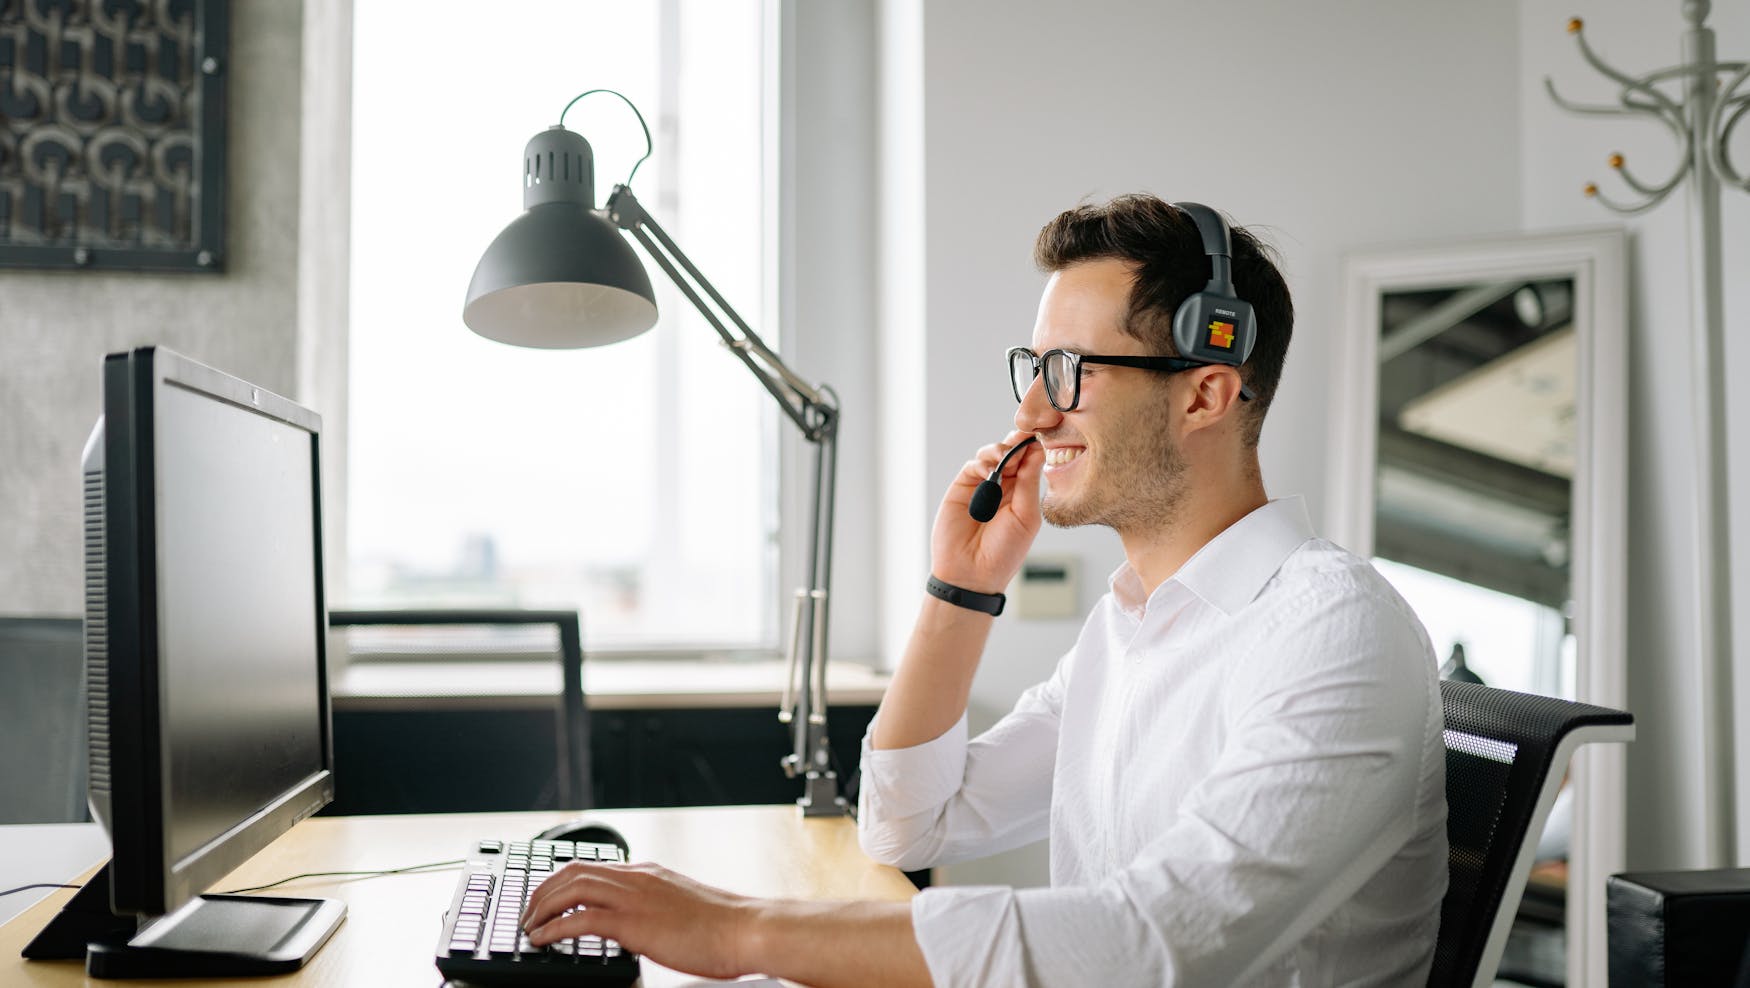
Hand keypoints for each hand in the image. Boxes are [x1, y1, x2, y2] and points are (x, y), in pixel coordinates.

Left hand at [523, 861, 755, 980]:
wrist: (746, 929)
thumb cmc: (722, 926)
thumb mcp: (681, 906)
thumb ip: (655, 907)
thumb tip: (638, 923)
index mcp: (647, 874)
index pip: (590, 866)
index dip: (559, 881)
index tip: (544, 898)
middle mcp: (637, 878)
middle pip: (572, 871)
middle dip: (542, 892)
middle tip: (527, 914)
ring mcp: (635, 898)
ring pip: (571, 888)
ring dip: (541, 907)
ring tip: (529, 927)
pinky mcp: (635, 923)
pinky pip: (581, 920)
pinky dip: (554, 928)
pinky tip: (542, 940)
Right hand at [929, 430, 1043, 592]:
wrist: (971, 573)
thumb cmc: (1003, 553)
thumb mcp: (1026, 517)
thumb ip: (1028, 483)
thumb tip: (1036, 451)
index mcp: (1024, 493)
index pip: (1031, 461)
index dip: (1035, 447)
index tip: (1042, 434)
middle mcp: (1005, 486)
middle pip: (1013, 452)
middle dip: (1018, 442)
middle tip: (1025, 437)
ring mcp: (983, 485)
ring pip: (993, 454)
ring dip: (1001, 450)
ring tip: (1006, 457)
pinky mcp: (963, 487)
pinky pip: (974, 465)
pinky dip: (982, 462)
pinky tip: (989, 471)